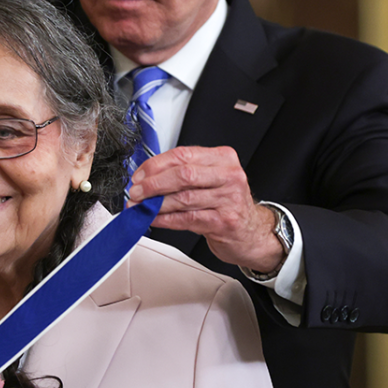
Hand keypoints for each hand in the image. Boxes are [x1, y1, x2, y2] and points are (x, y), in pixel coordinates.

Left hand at [126, 146, 285, 271]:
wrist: (252, 232)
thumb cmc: (227, 203)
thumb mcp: (213, 179)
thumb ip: (185, 173)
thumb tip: (147, 176)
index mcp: (223, 158)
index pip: (183, 155)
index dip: (156, 165)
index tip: (139, 175)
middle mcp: (229, 176)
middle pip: (183, 175)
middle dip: (153, 184)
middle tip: (135, 191)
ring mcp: (228, 199)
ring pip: (183, 198)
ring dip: (155, 203)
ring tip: (140, 206)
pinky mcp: (223, 222)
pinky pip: (186, 219)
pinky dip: (165, 219)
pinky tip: (153, 218)